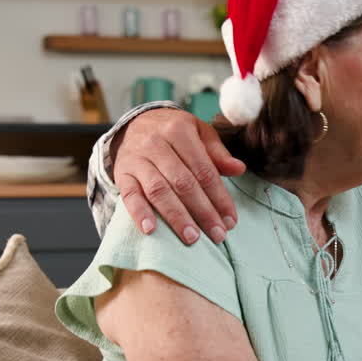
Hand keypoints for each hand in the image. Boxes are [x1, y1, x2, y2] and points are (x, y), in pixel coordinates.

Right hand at [112, 108, 245, 243]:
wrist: (135, 123)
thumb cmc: (174, 132)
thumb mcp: (199, 132)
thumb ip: (217, 153)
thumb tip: (239, 169)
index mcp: (179, 131)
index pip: (204, 170)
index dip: (219, 197)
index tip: (231, 220)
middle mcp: (156, 143)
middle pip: (184, 183)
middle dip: (203, 212)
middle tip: (218, 235)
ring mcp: (137, 159)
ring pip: (159, 191)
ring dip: (176, 217)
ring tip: (192, 238)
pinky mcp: (122, 173)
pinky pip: (129, 195)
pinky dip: (139, 213)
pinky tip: (150, 230)